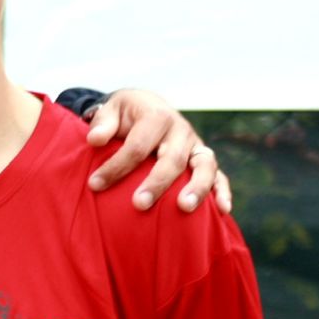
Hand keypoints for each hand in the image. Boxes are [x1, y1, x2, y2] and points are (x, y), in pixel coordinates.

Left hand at [84, 89, 230, 212]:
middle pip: (172, 158)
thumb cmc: (126, 115)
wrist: (149, 107)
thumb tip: (94, 139)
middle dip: (156, 183)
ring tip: (184, 208)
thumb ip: (102, 123)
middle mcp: (181, 131)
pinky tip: (223, 210)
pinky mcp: (204, 159)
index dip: (116, 166)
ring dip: (197, 188)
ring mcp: (196, 146)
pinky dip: (222, 191)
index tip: (95, 185)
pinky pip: (219, 176)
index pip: (138, 145)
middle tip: (138, 204)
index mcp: (156, 117)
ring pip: (204, 166)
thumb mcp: (111, 110)